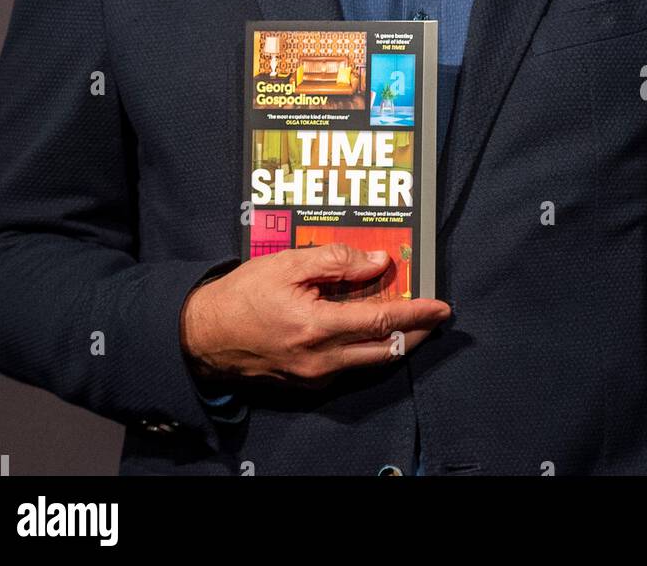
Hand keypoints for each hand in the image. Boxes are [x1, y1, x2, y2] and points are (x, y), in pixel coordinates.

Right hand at [180, 244, 451, 385]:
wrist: (202, 337)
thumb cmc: (242, 295)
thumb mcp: (287, 264)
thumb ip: (335, 262)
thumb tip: (378, 262)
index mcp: (317, 327)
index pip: (382, 322)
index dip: (417, 313)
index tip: (443, 306)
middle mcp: (321, 360)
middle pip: (386, 351)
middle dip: (417, 333)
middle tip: (436, 316)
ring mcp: (314, 377)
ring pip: (370, 363)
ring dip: (396, 343)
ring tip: (411, 321)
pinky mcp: (306, 384)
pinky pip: (349, 368)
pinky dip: (368, 350)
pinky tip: (371, 332)